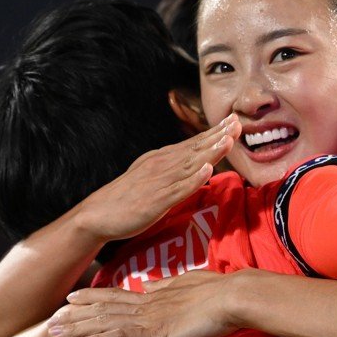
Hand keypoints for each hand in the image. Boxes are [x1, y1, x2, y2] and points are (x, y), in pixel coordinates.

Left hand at [48, 270, 237, 336]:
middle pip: (103, 308)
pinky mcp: (155, 334)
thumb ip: (168, 286)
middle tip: (51, 319)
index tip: (72, 297)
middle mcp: (146, 303)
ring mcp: (148, 318)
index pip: (116, 295)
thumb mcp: (189, 286)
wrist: (234, 296)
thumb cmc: (220, 292)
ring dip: (78, 328)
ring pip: (104, 323)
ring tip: (54, 333)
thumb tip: (151, 284)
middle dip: (76, 315)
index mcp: (155, 295)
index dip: (92, 296)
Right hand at [72, 115, 239, 242]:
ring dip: (211, 152)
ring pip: (190, 165)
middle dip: (219, 136)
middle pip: (195, 148)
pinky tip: (207, 170)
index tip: (233, 121)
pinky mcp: (156, 201)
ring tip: (229, 140)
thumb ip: (173, 169)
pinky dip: (193, 179)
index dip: (215, 133)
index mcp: (162, 159)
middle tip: (238, 122)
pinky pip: (178, 189)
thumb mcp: (151, 176)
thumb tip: (198, 165)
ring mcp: (160, 182)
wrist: (97, 214)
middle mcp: (162, 165)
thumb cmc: (126, 197)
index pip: (193, 143)